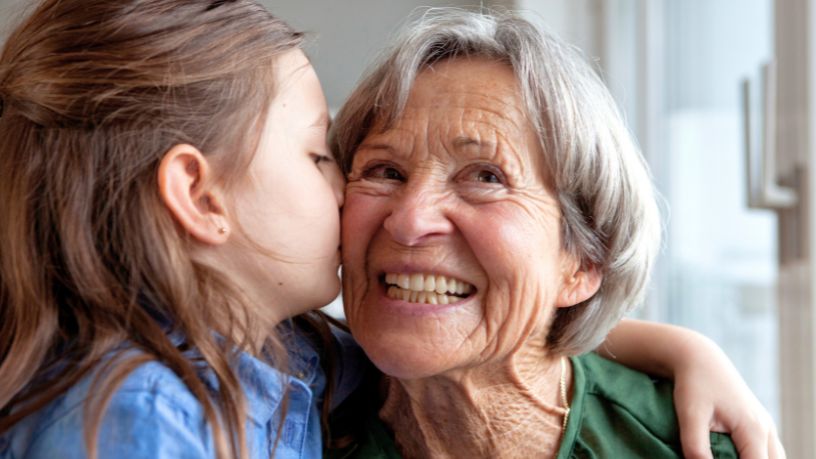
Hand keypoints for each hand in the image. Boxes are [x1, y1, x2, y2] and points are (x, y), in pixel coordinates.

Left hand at [599, 319, 784, 458]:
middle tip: (719, 456)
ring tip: (726, 454)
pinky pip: (766, 452)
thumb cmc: (693, 384)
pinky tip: (732, 454)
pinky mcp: (758, 424)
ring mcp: (765, 426)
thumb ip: (696, 447)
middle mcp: (766, 429)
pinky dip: (755, 457)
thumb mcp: (689, 415)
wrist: (699, 358)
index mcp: (753, 429)